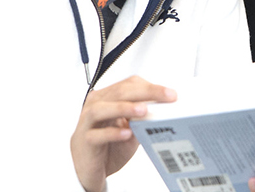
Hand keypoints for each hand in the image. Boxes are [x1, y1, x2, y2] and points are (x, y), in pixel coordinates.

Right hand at [71, 75, 176, 191]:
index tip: (170, 94)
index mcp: (107, 98)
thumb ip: (143, 119)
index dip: (150, 87)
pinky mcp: (84, 141)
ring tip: (143, 110)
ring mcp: (87, 123)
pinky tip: (126, 133)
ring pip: (102, 109)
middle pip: (119, 92)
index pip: (129, 85)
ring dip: (124, 107)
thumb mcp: (131, 129)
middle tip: (165, 96)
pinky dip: (112, 133)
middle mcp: (95, 106)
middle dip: (145, 92)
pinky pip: (96, 135)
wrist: (89, 169)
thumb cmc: (108, 146)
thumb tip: (164, 111)